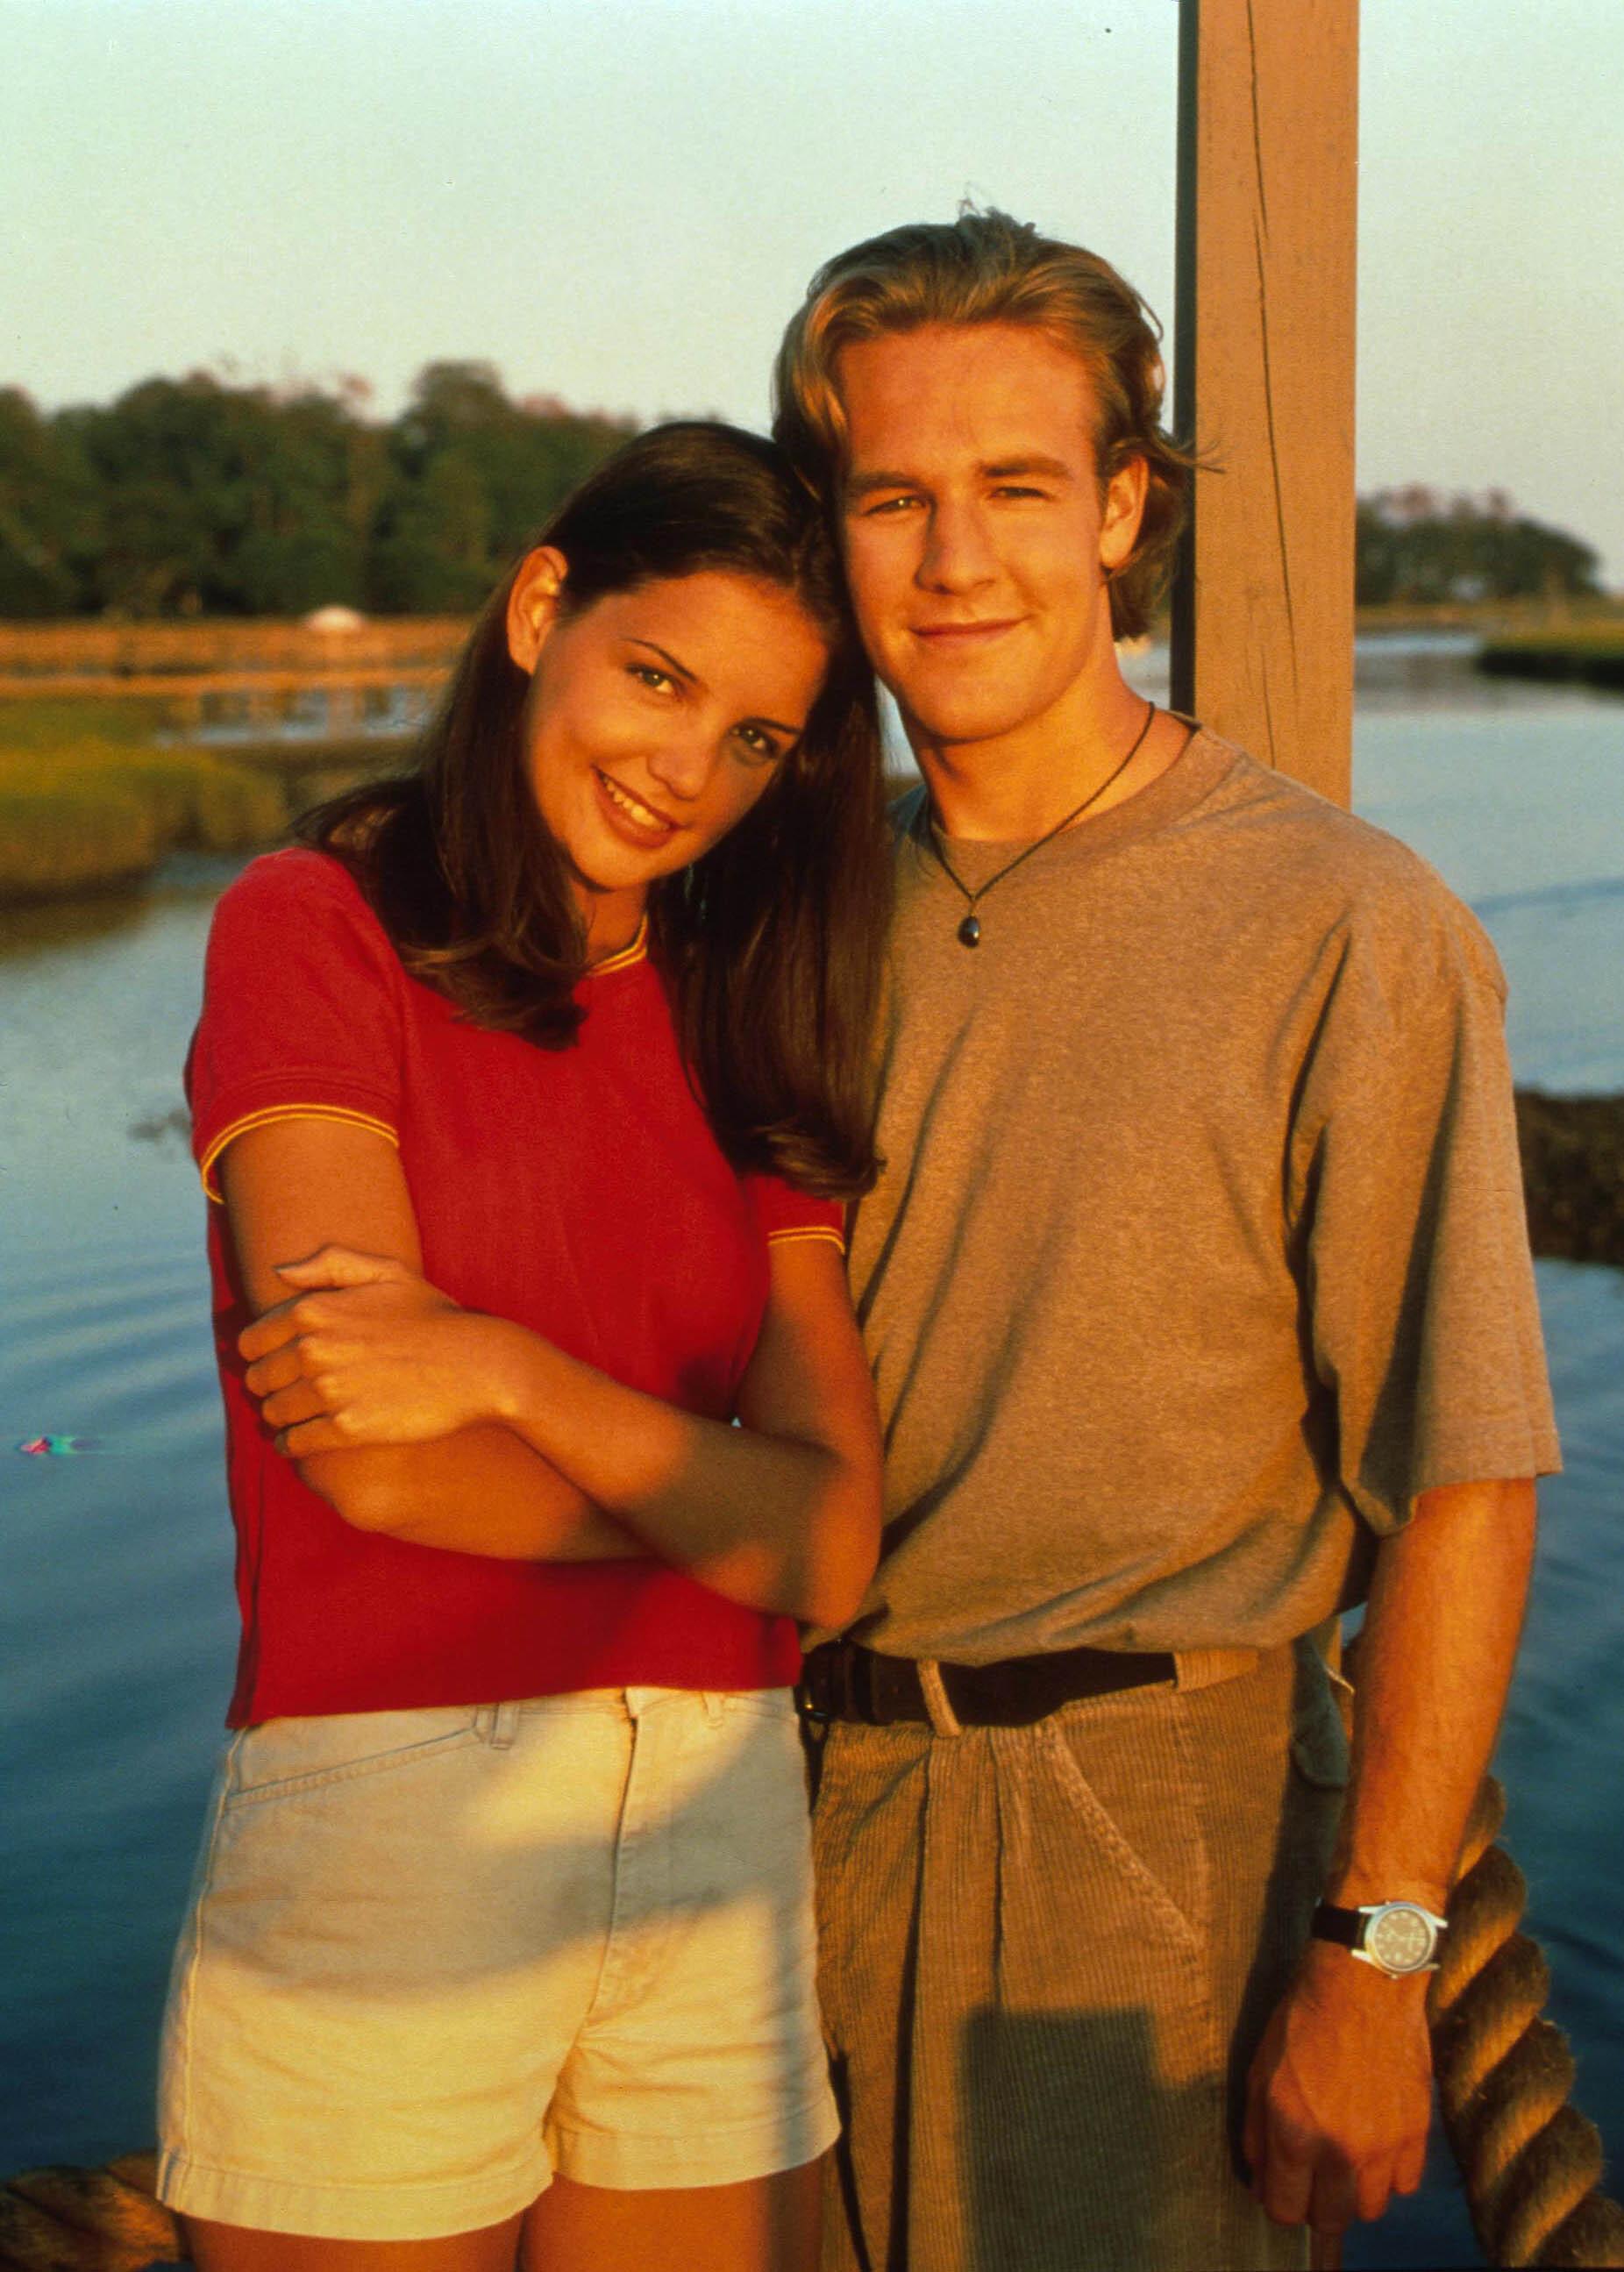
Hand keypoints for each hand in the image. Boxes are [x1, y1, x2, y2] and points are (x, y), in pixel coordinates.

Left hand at [238, 1244, 516, 1453]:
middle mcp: (313, 1349)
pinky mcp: (346, 1429)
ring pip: (273, 1412)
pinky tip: (300, 1441)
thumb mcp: (388, 1273)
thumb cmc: (434, 1317)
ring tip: (296, 1417)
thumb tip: (279, 1272)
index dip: (260, 1354)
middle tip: (287, 1392)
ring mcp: (329, 1391)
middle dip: (269, 1386)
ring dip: (280, 1417)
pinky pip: (293, 1443)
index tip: (275, 1363)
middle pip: (258, 1379)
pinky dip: (290, 1445)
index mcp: (313, 1310)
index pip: (251, 1341)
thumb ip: (330, 1265)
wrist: (478, 1366)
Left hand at [1243, 1940, 1431, 2238]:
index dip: (1278, 2202)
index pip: (1285, 2211)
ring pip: (1369, 2209)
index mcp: (1293, 2133)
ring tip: (1345, 2158)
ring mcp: (1382, 2145)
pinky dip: (1389, 2174)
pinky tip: (1376, 2144)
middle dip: (1315, 2204)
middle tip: (1313, 2174)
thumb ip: (1256, 2133)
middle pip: (1330, 2219)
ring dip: (1354, 2193)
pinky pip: (1404, 2185)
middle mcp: (1339, 2149)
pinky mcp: (1416, 2133)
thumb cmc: (1304, 2021)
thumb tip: (1260, 2180)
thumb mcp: (1260, 2071)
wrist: (1363, 1984)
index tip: (1282, 2186)